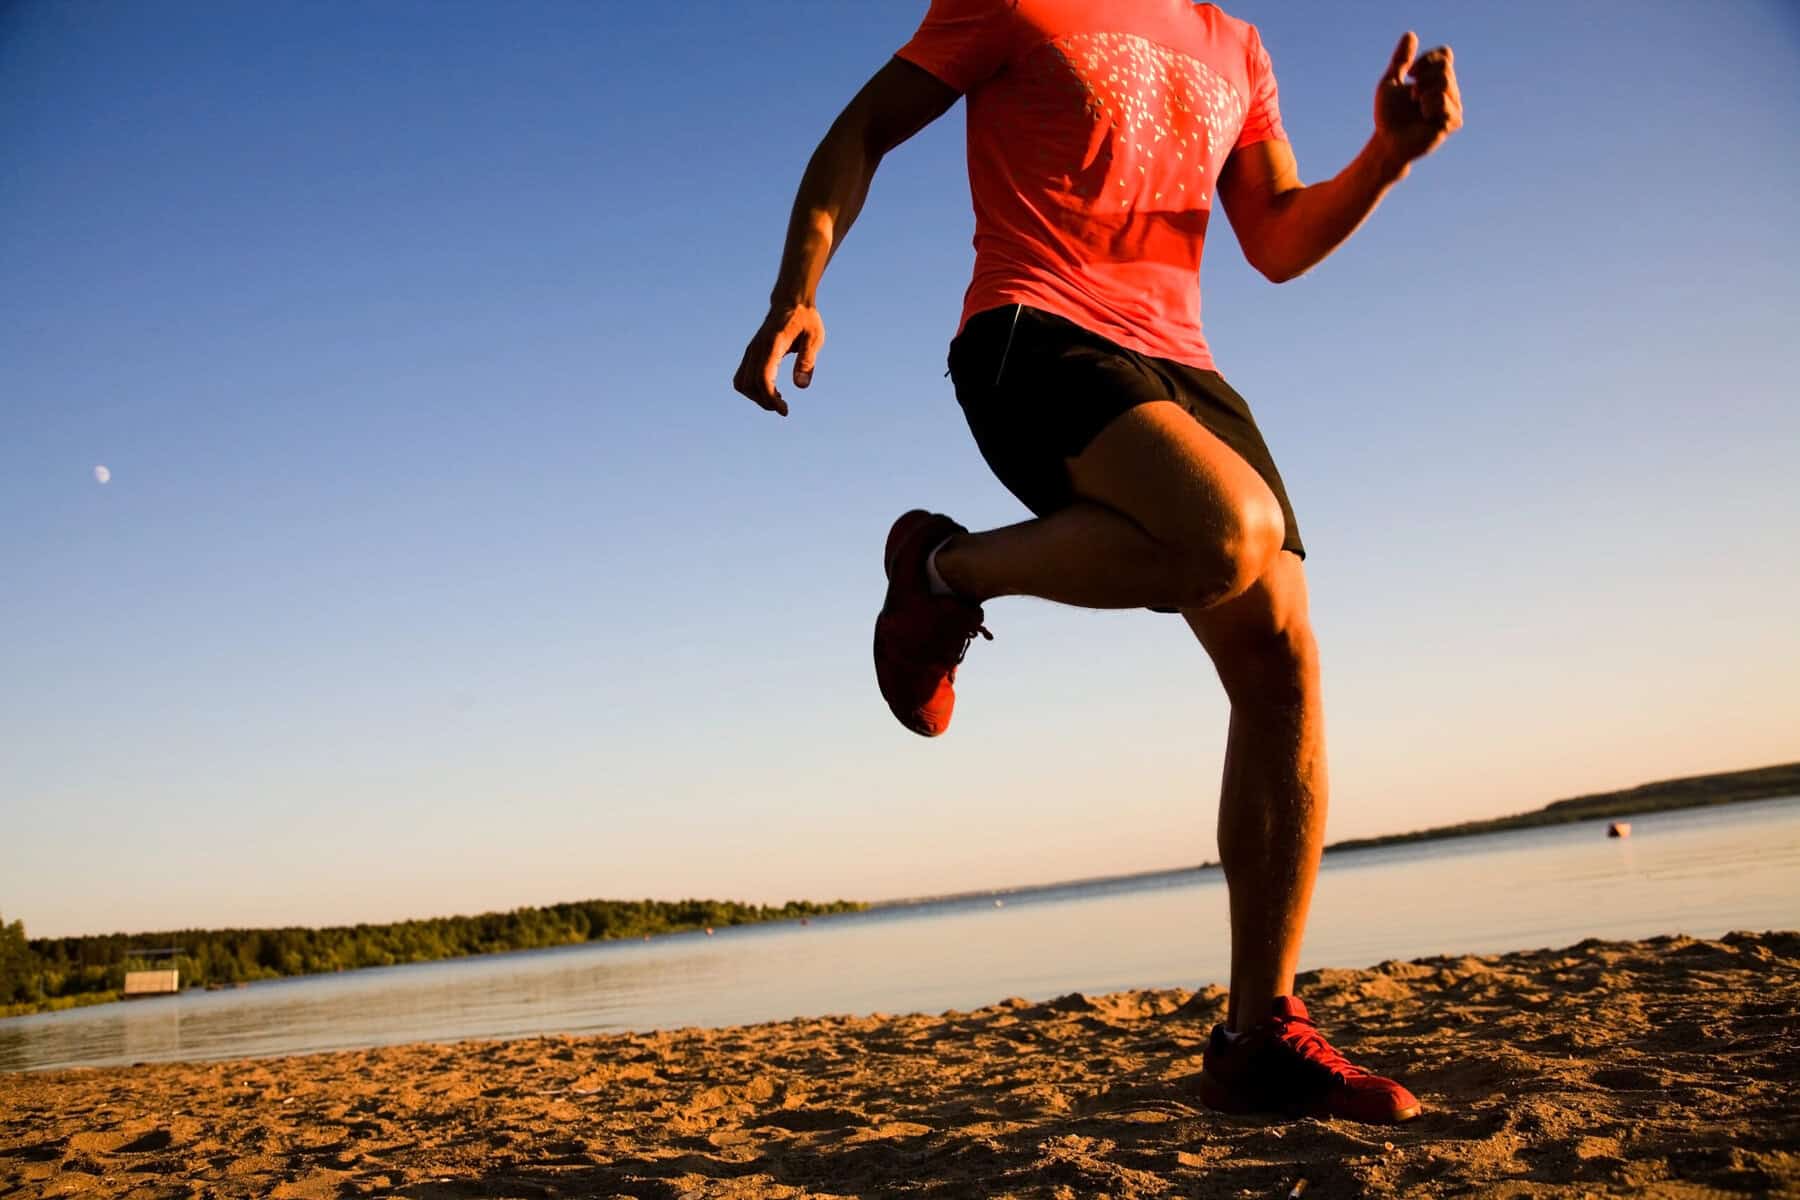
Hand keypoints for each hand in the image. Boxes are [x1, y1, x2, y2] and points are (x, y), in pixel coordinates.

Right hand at [733, 303, 824, 416]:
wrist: (790, 301)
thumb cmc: (805, 319)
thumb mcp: (814, 338)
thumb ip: (807, 361)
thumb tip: (800, 386)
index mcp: (772, 344)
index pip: (763, 378)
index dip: (770, 399)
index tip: (784, 411)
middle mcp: (757, 348)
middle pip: (750, 385)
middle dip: (765, 402)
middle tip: (784, 407)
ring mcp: (751, 350)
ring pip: (742, 383)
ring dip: (757, 397)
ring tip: (778, 400)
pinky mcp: (751, 353)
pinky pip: (742, 377)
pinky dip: (752, 389)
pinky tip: (771, 390)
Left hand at [1373, 33, 1462, 168]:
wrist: (1387, 142)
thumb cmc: (1389, 116)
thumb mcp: (1390, 82)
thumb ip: (1400, 60)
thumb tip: (1410, 34)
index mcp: (1438, 80)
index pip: (1445, 55)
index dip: (1428, 59)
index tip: (1411, 73)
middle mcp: (1450, 91)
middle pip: (1444, 68)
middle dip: (1422, 79)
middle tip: (1412, 97)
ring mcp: (1454, 106)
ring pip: (1444, 83)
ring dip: (1422, 93)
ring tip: (1417, 107)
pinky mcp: (1453, 122)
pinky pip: (1443, 101)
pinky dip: (1428, 107)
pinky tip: (1424, 118)